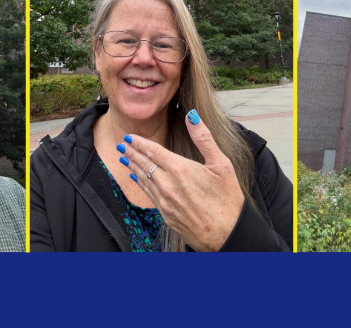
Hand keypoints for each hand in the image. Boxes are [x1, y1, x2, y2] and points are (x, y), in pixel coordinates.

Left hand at [118, 109, 244, 251]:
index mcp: (180, 169)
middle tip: (122, 145)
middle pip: (145, 164)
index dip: (140, 143)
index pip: (154, 152)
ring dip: (134, 167)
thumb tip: (192, 116)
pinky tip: (137, 179)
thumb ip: (203, 138)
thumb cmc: (228, 199)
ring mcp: (165, 202)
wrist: (228, 235)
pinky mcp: (166, 216)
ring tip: (124, 158)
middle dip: (132, 153)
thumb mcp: (221, 164)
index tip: (130, 137)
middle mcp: (168, 185)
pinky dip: (141, 184)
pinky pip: (149, 195)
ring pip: (144, 180)